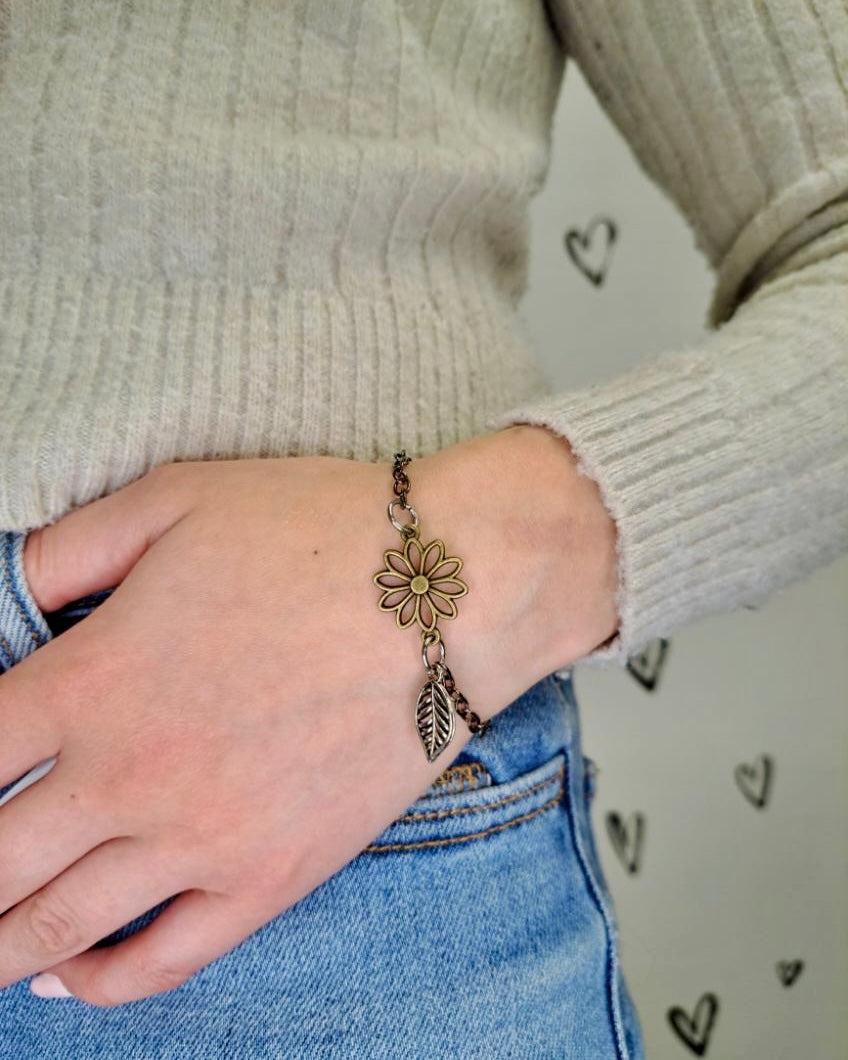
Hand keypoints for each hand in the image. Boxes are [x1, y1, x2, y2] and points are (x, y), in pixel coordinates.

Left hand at [0, 427, 617, 1006]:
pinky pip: (160, 962)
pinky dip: (94, 982)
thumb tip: (0, 593)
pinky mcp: (271, 878)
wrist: (455, 591)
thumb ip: (65, 548)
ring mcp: (201, 839)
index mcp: (92, 677)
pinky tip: (63, 970)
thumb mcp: (176, 501)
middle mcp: (130, 774)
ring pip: (52, 928)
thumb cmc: (320, 532)